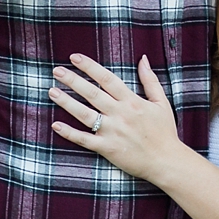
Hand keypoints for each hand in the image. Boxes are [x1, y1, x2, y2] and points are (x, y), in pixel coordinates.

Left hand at [50, 53, 183, 185]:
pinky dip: (70, 133)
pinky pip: (85, 140)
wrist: (167, 161)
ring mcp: (113, 131)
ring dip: (67, 102)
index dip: (90, 67)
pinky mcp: (108, 148)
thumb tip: (143, 58)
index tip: (75, 57)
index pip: (107, 79)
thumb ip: (150, 80)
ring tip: (52, 91)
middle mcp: (120, 114)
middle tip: (56, 70)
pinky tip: (56, 125)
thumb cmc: (165, 132)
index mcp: (132, 101)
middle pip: (92, 93)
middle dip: (73, 80)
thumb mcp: (161, 102)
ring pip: (85, 114)